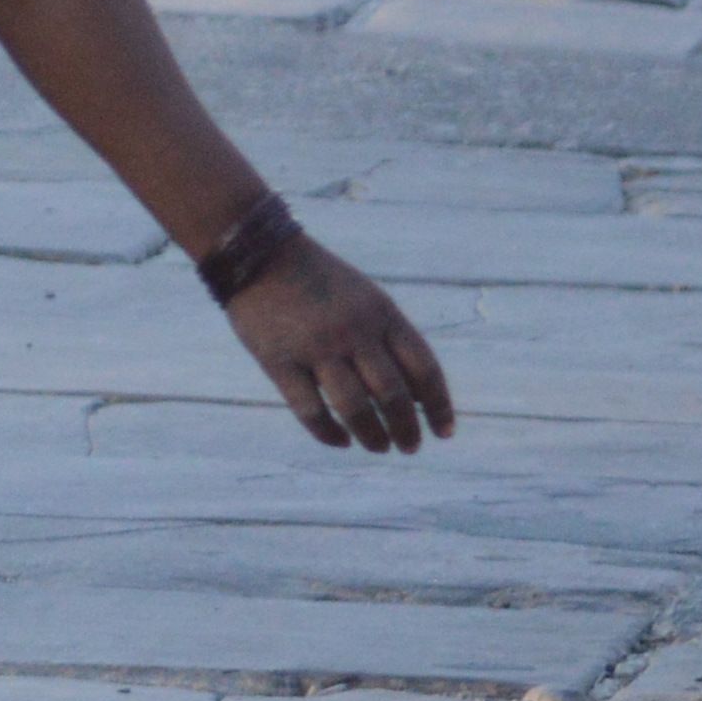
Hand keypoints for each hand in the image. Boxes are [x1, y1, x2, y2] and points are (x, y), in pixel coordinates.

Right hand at [225, 236, 452, 452]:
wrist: (257, 252)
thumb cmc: (320, 281)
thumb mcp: (366, 298)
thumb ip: (390, 340)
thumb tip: (416, 397)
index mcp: (380, 313)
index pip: (423, 369)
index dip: (439, 405)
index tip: (444, 432)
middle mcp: (352, 331)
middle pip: (393, 395)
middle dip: (407, 429)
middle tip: (409, 447)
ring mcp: (314, 346)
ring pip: (355, 408)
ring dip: (372, 437)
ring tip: (379, 447)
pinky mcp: (278, 360)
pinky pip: (310, 410)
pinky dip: (329, 433)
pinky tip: (340, 440)